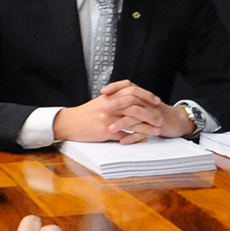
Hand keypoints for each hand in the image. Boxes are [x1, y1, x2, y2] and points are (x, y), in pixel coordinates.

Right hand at [52, 81, 185, 143]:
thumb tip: (129, 101)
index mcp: (109, 97)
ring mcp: (108, 118)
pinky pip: (123, 134)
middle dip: (150, 112)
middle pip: (135, 105)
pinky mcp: (104, 130)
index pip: (131, 90)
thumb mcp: (100, 102)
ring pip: (132, 121)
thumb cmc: (84, 114)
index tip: (155, 100)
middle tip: (160, 118)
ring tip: (156, 130)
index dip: (145, 95)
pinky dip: (134, 137)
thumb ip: (114, 100)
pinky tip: (143, 140)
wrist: (68, 123)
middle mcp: (110, 105)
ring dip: (146, 126)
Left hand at [96, 80, 192, 142]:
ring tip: (110, 129)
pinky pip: (143, 131)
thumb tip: (109, 100)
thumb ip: (128, 101)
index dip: (115, 87)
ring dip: (122, 123)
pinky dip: (132, 137)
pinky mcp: (157, 127)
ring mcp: (152, 114)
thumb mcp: (143, 103)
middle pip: (131, 99)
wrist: (177, 120)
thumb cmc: (157, 113)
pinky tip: (123, 141)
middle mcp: (147, 103)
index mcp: (142, 96)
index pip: (127, 86)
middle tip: (103, 108)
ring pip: (136, 116)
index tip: (103, 92)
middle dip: (116, 103)